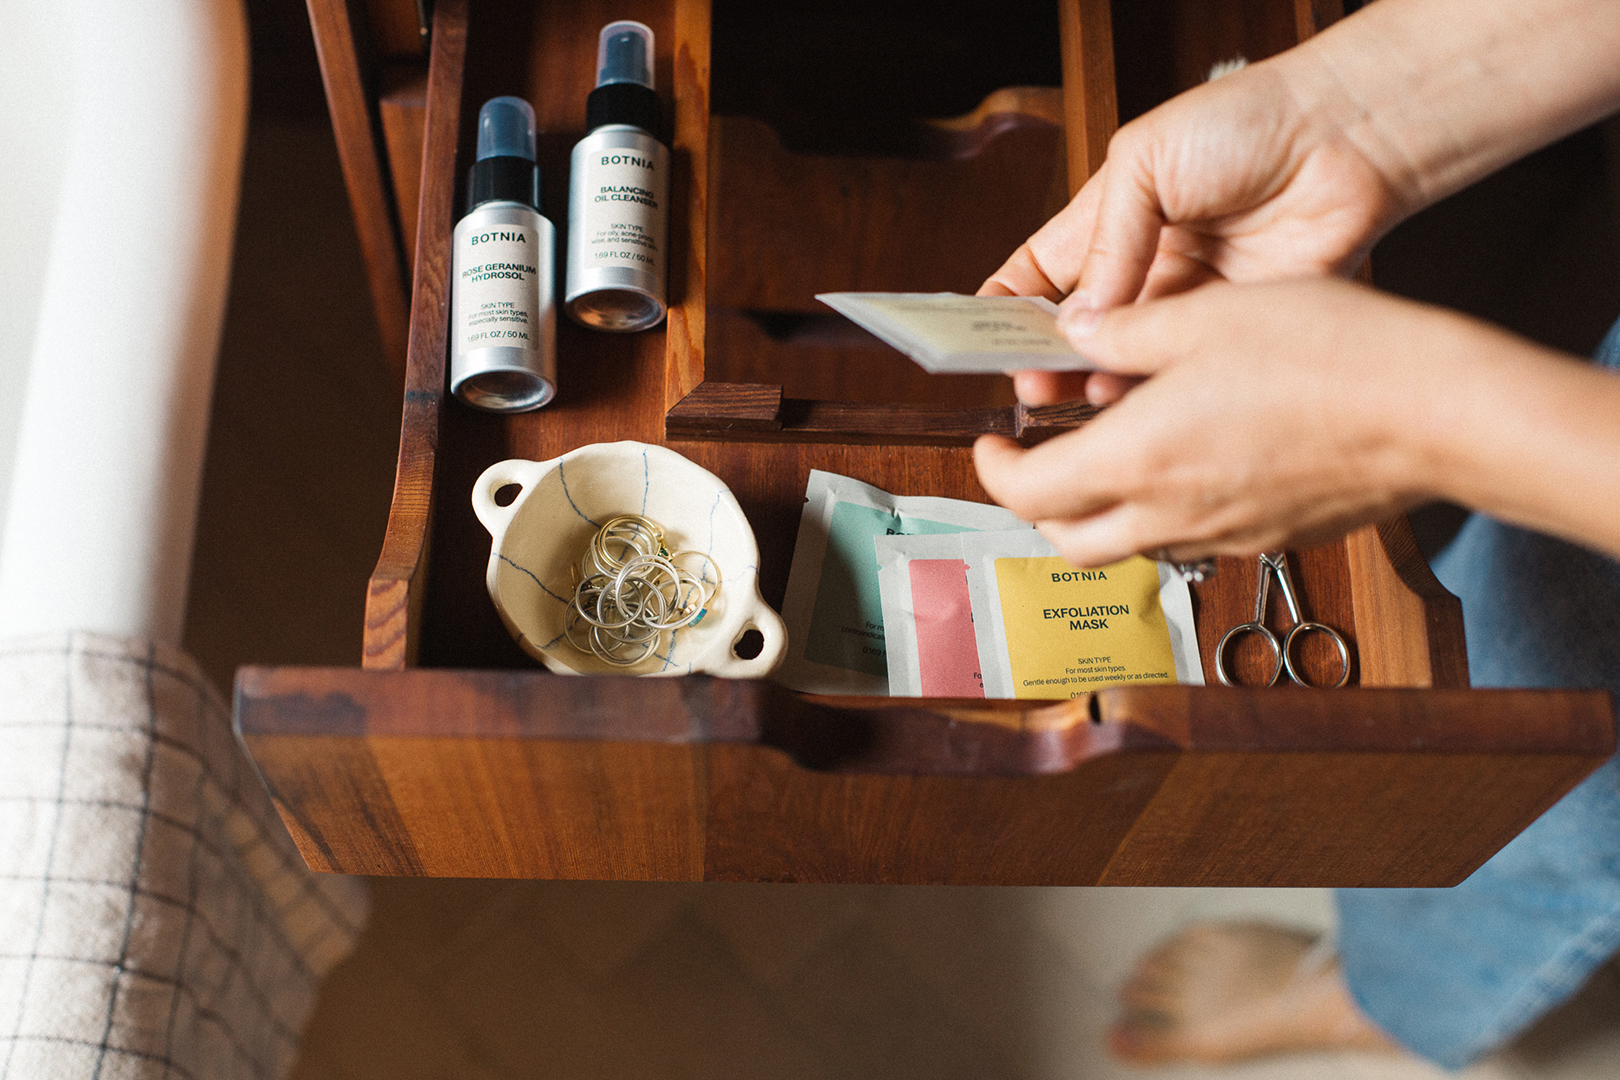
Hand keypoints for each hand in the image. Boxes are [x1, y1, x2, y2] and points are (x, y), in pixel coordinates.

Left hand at [973, 279, 1483, 565]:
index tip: (993, 443)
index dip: (994, 470)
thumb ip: (1126, 331)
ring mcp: (1222, 537)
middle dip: (1036, 504)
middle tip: (1035, 459)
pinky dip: (1160, 514)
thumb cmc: (1324, 356)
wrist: (1431, 412)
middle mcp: (1169, 516)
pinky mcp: (1267, 539)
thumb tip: (1078, 331)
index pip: (1027, 493)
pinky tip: (1186, 462)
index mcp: (1135, 461)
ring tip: (1107, 454)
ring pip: (1126, 548)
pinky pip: (1187, 541)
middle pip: (1066, 541)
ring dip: (1096, 513)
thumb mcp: (1205, 318)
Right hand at [982, 56, 1405, 407]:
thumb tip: (1077, 317)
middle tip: (1029, 382)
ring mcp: (1186, 301)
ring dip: (1095, 378)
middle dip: (1045, 360)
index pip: (1037, 277)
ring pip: (1123, 359)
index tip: (977, 341)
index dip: (1004, 310)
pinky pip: (1179, 369)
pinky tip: (1128, 388)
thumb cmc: (1247, 123)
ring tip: (1075, 389)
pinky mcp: (1231, 328)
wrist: (1344, 137)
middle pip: (1076, 332)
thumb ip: (1107, 240)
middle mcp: (1143, 268)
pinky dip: (1149, 386)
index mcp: (1108, 220)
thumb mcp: (1147, 163)